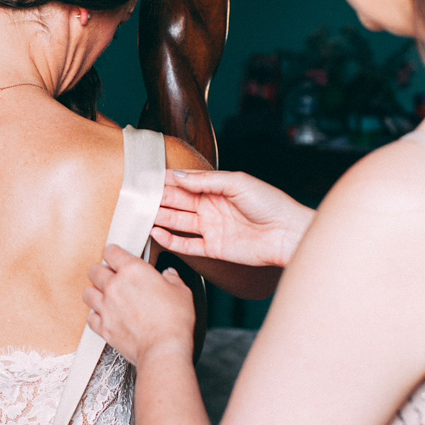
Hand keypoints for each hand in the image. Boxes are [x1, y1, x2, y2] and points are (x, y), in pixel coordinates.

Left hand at [84, 245, 194, 365]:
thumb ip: (172, 279)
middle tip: (111, 276)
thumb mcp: (181, 292)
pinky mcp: (103, 327)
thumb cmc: (174, 321)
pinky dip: (96, 316)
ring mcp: (106, 307)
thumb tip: (169, 275)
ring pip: (87, 292)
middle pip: (94, 270)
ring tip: (105, 296)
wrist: (163, 349)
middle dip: (101, 271)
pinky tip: (105, 316)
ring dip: (95, 292)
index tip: (117, 256)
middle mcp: (114, 286)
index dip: (114, 253)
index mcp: (133, 271)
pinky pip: (91, 318)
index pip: (112, 251)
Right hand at [152, 169, 314, 267]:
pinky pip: (186, 245)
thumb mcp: (236, 182)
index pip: (185, 183)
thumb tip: (177, 176)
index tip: (146, 178)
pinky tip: (156, 233)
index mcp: (216, 189)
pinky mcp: (213, 248)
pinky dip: (170, 240)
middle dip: (158, 199)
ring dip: (160, 218)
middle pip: (178, 203)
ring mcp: (211, 229)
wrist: (287, 233)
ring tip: (141, 214)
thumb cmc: (269, 203)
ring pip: (178, 222)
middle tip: (137, 197)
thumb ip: (205, 180)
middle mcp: (210, 208)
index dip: (166, 180)